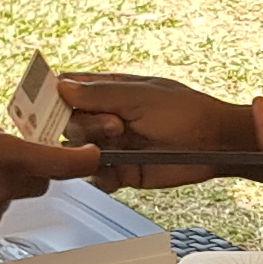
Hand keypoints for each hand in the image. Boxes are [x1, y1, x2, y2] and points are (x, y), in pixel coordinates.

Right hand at [59, 72, 262, 180]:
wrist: (216, 145)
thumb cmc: (188, 113)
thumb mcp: (142, 97)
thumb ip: (101, 94)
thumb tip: (62, 86)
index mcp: (110, 91)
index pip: (68, 89)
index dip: (53, 97)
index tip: (45, 105)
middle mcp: (107, 117)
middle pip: (70, 123)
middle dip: (87, 125)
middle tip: (115, 126)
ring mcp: (113, 144)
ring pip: (79, 150)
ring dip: (92, 150)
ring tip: (118, 145)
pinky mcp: (123, 171)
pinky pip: (97, 177)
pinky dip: (101, 177)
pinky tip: (115, 172)